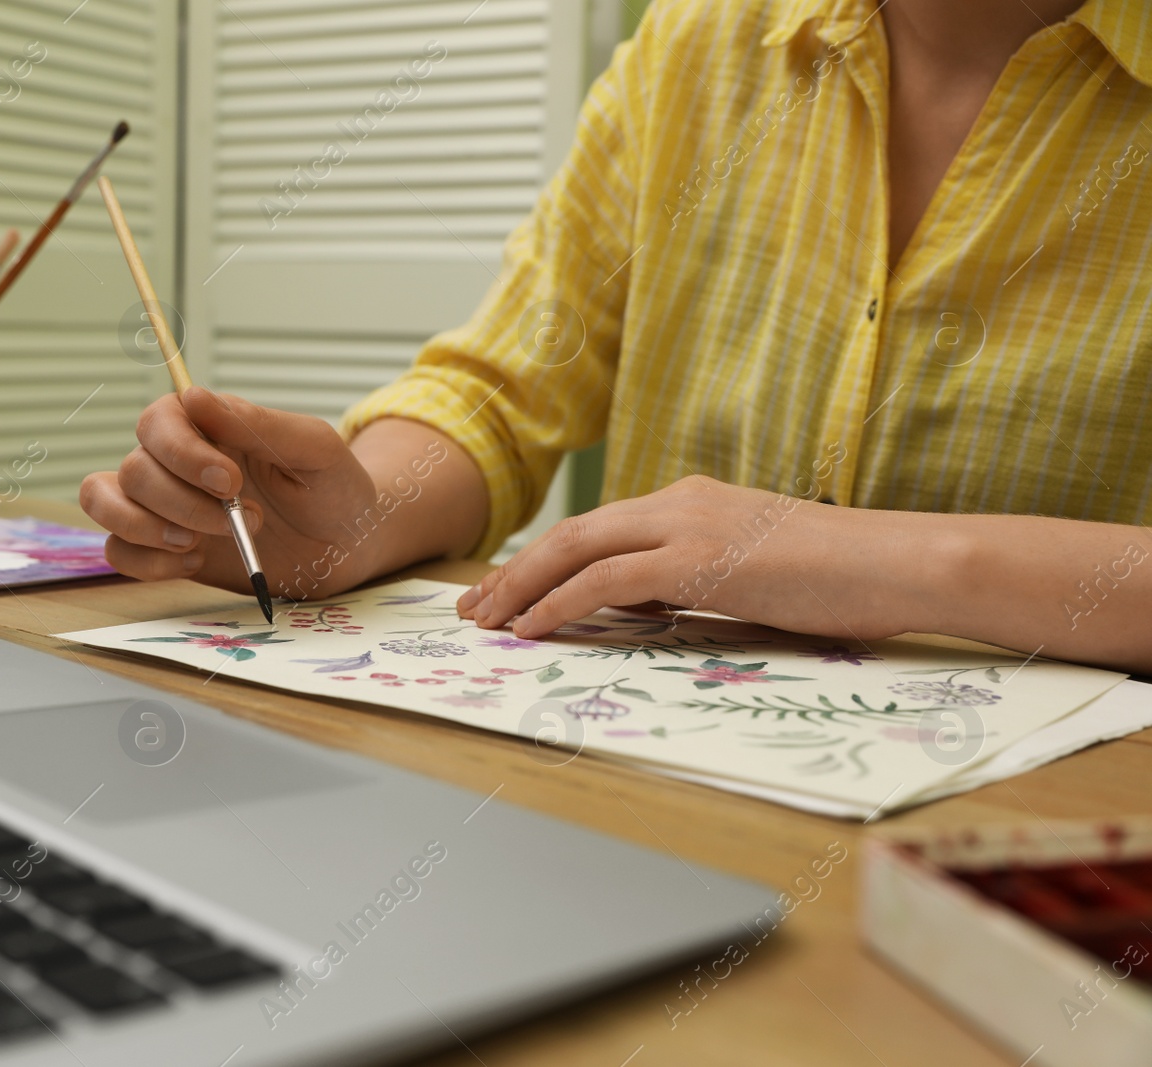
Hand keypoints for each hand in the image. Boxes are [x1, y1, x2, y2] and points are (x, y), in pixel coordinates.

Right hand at [80, 388, 381, 595]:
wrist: (346, 547)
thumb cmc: (334, 488)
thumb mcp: (313, 450)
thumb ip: (257, 424)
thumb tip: (195, 396)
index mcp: (207, 426)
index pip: (157, 422)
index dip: (182, 454)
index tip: (230, 482)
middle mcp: (175, 462)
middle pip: (133, 470)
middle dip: (184, 504)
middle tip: (247, 521)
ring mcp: (164, 506)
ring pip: (105, 502)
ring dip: (148, 529)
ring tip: (199, 544)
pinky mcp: (163, 550)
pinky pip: (118, 551)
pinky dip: (147, 563)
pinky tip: (194, 562)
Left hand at [456, 476, 926, 640]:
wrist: (902, 563)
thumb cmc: (844, 578)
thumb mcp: (754, 573)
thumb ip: (696, 582)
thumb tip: (647, 610)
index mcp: (693, 501)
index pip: (600, 529)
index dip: (546, 560)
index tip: (511, 590)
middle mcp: (680, 501)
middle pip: (572, 533)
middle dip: (514, 571)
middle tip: (474, 608)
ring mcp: (688, 525)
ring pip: (577, 550)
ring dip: (522, 587)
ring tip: (487, 622)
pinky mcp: (699, 560)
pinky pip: (606, 582)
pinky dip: (561, 603)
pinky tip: (533, 627)